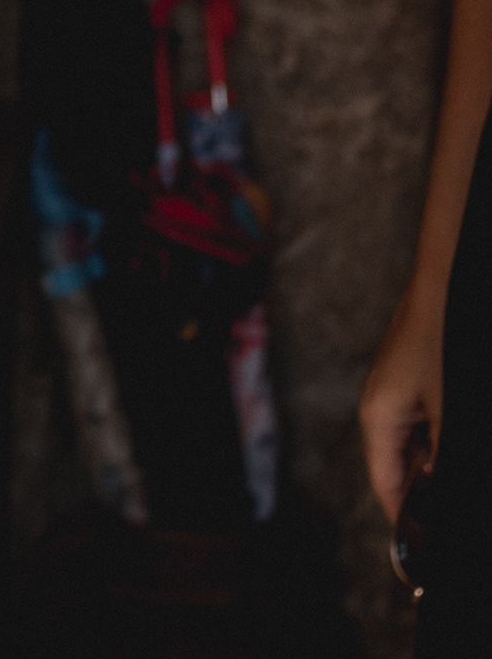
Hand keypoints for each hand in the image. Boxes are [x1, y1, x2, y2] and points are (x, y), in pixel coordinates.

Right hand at [361, 274, 445, 519]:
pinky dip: (435, 445)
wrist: (440, 288)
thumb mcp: (449, 410)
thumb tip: (438, 491)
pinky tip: (454, 451)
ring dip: (432, 468)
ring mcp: (392, 396)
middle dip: (422, 493)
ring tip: (457, 487)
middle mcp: (377, 410)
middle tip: (449, 518)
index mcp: (378, 419)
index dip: (404, 518)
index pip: (385, 484)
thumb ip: (442, 456)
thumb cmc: (443, 345)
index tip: (424, 547)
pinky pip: (417, 427)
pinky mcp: (407, 385)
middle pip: (395, 467)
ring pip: (409, 448)